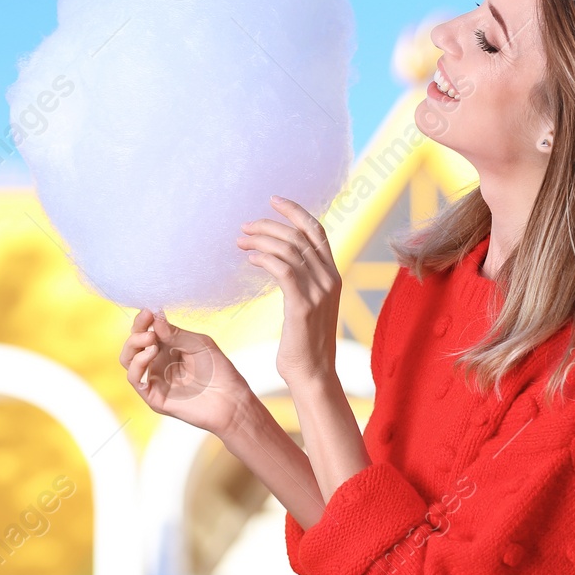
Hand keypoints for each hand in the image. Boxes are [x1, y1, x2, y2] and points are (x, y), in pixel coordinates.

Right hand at [119, 309, 250, 435]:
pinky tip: (151, 352)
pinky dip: (138, 363)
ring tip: (151, 338)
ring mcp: (154, 380)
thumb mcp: (199, 344)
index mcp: (168, 348)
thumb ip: (176, 334)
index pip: (146, 331)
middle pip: (133, 345)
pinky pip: (135, 379)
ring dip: (134, 345)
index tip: (148, 310)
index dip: (143, 320)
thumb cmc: (219, 370)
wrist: (230, 399)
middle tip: (148, 323)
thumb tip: (156, 320)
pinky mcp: (153, 397)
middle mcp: (158, 363)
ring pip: (128, 360)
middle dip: (137, 331)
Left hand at [238, 195, 341, 384]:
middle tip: (245, 226)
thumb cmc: (305, 343)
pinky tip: (250, 259)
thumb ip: (301, 281)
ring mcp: (319, 291)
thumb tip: (280, 262)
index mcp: (333, 274)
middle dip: (270, 225)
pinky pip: (283, 270)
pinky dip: (265, 259)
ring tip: (241, 241)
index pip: (317, 231)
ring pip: (290, 249)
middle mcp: (330, 278)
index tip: (273, 200)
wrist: (313, 374)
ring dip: (262, 240)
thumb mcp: (308, 304)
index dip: (296, 211)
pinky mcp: (303, 305)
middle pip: (299, 236)